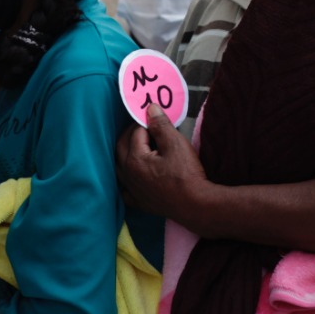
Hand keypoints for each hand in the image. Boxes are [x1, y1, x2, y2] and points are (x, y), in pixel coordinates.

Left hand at [116, 104, 207, 222]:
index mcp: (135, 158)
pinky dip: (126, 179)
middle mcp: (128, 174)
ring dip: (125, 153)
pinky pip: (124, 188)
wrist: (195, 204)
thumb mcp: (176, 144)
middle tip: (145, 126)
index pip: (135, 132)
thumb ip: (160, 125)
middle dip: (131, 133)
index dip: (145, 122)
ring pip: (119, 166)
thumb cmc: (186, 173)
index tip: (154, 117)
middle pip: (122, 147)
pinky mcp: (139, 202)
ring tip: (138, 145)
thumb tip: (150, 109)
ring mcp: (132, 190)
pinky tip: (133, 176)